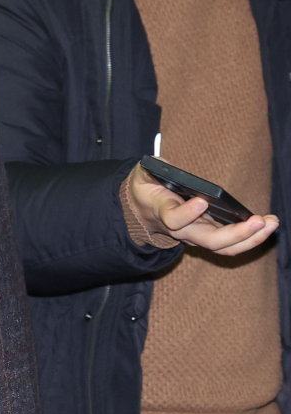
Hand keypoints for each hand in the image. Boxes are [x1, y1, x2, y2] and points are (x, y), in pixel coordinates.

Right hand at [126, 162, 278, 254]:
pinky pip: (232, 244)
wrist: (143, 211)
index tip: (202, 201)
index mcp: (163, 213)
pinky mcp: (210, 235)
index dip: (188, 214)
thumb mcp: (142, 174)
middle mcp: (183, 230)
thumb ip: (152, 168)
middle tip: (258, 221)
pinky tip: (268, 224)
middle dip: (237, 234)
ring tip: (271, 223)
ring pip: (225, 247)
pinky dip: (252, 237)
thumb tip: (164, 165)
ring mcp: (198, 235)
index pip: (174, 220)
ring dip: (251, 238)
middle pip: (211, 241)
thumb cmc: (145, 188)